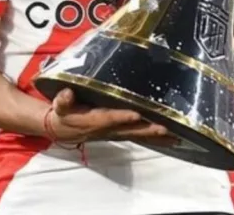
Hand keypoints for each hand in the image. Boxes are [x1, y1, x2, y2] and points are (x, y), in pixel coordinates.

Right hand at [46, 89, 176, 146]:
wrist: (61, 130)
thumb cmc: (63, 113)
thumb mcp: (58, 105)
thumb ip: (63, 99)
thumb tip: (68, 93)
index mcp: (92, 120)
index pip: (108, 118)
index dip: (121, 117)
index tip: (135, 115)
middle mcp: (107, 129)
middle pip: (129, 131)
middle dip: (147, 130)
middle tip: (165, 129)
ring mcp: (115, 133)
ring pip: (137, 136)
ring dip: (155, 138)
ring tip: (175, 138)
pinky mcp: (120, 134)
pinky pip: (139, 137)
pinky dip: (155, 140)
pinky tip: (170, 140)